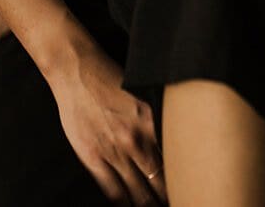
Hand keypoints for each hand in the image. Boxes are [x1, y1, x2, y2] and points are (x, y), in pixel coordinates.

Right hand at [46, 36, 167, 204]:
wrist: (75, 70)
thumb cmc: (109, 78)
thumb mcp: (142, 94)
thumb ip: (156, 120)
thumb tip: (175, 138)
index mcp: (152, 122)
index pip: (176, 163)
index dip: (183, 181)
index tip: (189, 189)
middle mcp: (136, 140)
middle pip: (160, 184)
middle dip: (169, 198)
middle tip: (179, 201)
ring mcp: (114, 152)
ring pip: (139, 194)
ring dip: (149, 205)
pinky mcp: (93, 158)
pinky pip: (114, 192)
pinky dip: (125, 205)